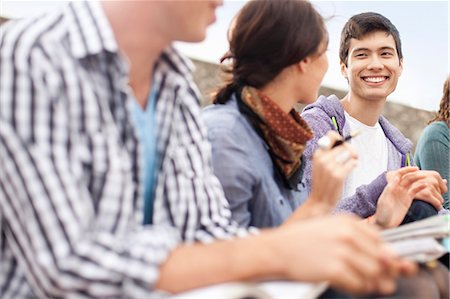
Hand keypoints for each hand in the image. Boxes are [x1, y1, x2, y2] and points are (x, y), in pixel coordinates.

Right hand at [272, 215, 416, 294]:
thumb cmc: (303, 240)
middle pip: (382, 258)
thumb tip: (392, 258)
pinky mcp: (334, 270)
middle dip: (379, 272)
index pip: (381, 240)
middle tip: (369, 277)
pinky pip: (359, 285)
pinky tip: (345, 283)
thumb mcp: (331, 229)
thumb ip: (359, 239)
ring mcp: (342, 252)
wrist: (277, 249)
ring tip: (354, 280)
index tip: (377, 263)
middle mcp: (348, 234)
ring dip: (369, 282)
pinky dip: (357, 289)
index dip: (381, 255)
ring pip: (374, 273)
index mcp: (348, 221)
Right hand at [308, 131, 357, 209]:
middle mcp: (323, 159)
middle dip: (352, 149)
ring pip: (350, 153)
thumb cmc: (323, 183)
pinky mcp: (339, 176)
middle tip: (354, 155)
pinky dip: (355, 164)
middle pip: (344, 144)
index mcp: (317, 154)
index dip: (341, 139)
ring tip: (354, 161)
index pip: (331, 136)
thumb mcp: (320, 166)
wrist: (320, 201)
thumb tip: (344, 142)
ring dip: (354, 156)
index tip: (344, 145)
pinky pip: (352, 163)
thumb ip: (328, 154)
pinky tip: (353, 167)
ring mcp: (330, 168)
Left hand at [373, 167, 442, 227]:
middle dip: (414, 174)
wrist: (385, 223)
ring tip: (426, 179)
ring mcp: (402, 193)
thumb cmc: (382, 213)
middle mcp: (396, 188)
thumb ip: (390, 189)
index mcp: (390, 187)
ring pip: (411, 184)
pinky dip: (420, 188)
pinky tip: (425, 186)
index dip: (406, 170)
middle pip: (407, 178)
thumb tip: (396, 177)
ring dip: (418, 180)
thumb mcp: (385, 200)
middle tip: (423, 174)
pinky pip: (414, 191)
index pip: (399, 175)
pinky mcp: (407, 200)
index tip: (415, 168)